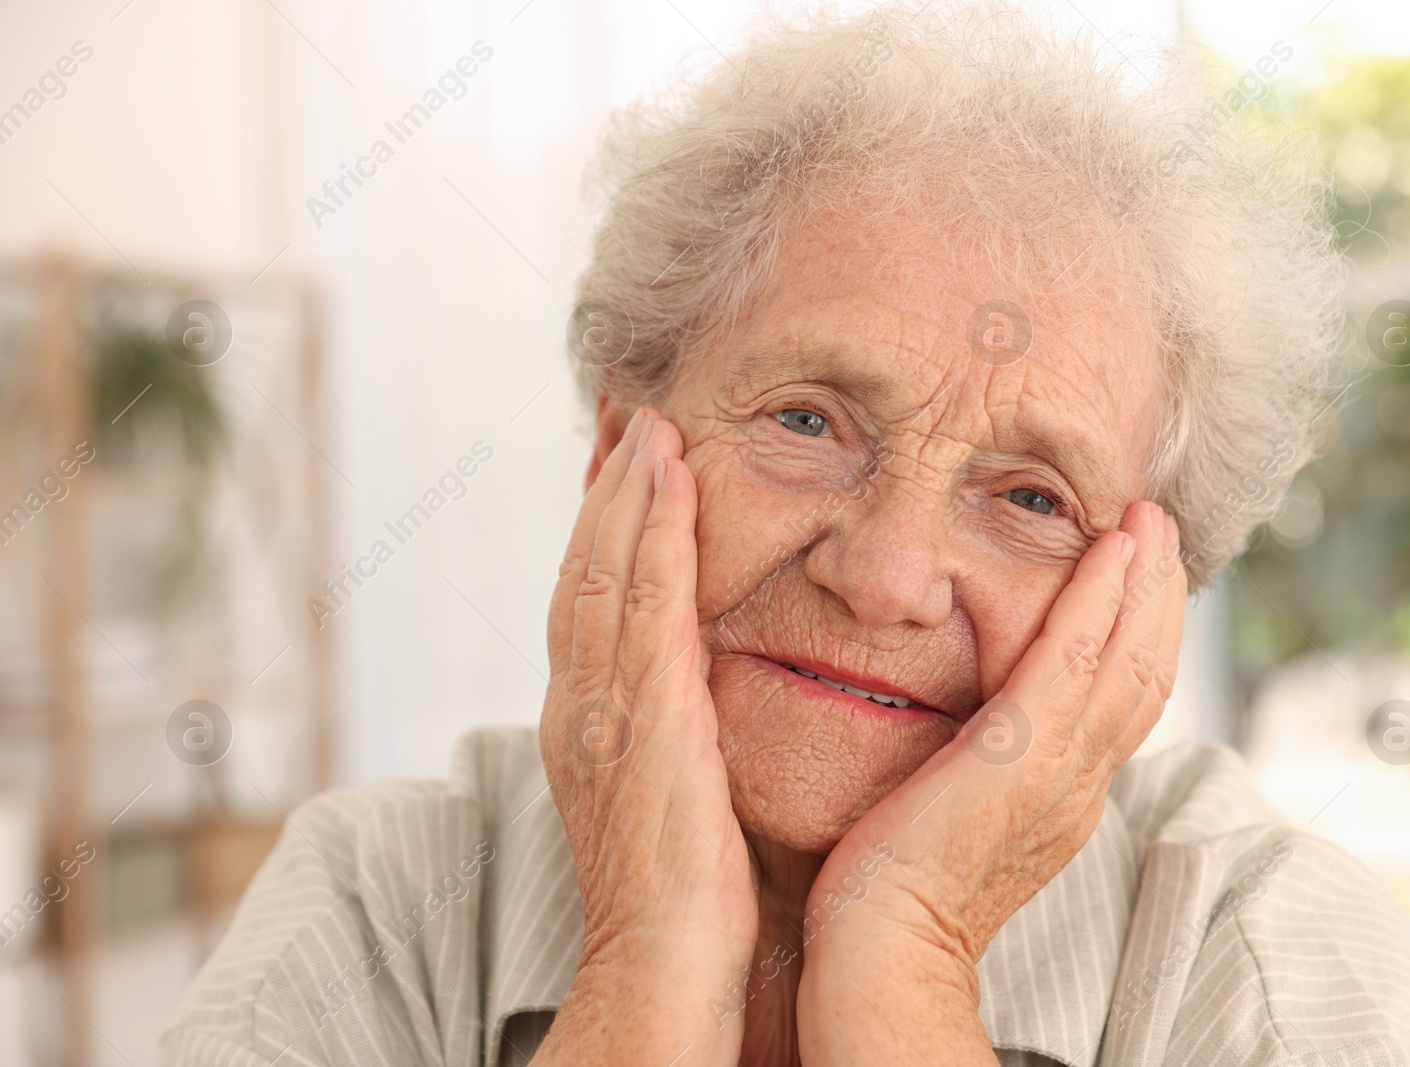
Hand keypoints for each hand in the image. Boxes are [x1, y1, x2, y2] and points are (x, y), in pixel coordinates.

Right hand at [535, 408, 757, 1066]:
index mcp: (589, 720)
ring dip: (621, 489)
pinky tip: (666, 476)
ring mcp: (603, 709)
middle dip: (603, 488)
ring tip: (643, 418)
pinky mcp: (644, 720)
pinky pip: (642, 604)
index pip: (590, 599)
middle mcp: (581, 702)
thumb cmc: (684, 898)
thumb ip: (676, 731)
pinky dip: (649, 532)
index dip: (603, 526)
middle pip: (582, 568)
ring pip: (601, 570)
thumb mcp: (672, 794)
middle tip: (624, 411)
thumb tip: (701, 693)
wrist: (665, 970)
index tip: (627, 462)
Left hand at [796, 500, 1184, 1064]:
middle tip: (1156, 524)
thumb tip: (963, 725)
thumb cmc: (893, 888)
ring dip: (1143, 583)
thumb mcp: (953, 812)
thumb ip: (974, 765)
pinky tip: (1109, 548)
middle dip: (1157, 594)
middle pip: (1146, 675)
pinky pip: (1076, 662)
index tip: (1135, 572)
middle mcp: (1079, 787)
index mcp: (1064, 798)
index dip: (1137, 633)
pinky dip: (1100, 599)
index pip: (1121, 702)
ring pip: (1129, 662)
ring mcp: (1060, 775)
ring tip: (1146, 518)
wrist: (880, 947)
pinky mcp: (1022, 761)